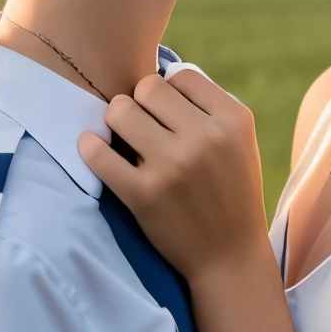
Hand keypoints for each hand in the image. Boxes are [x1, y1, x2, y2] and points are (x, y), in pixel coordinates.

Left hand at [79, 69, 267, 280]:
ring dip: (117, 122)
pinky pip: (99, 154)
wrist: (230, 255)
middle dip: (140, 103)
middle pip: (147, 88)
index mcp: (234, 120)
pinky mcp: (144, 194)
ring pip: (120, 111)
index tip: (167, 114)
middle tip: (143, 126)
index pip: (181, 76)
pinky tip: (93, 147)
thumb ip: (208, 108)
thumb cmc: (231, 192)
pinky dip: (90, 147)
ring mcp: (173, 166)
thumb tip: (159, 76)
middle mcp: (206, 138)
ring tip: (125, 139)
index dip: (169, 91)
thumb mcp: (240, 142)